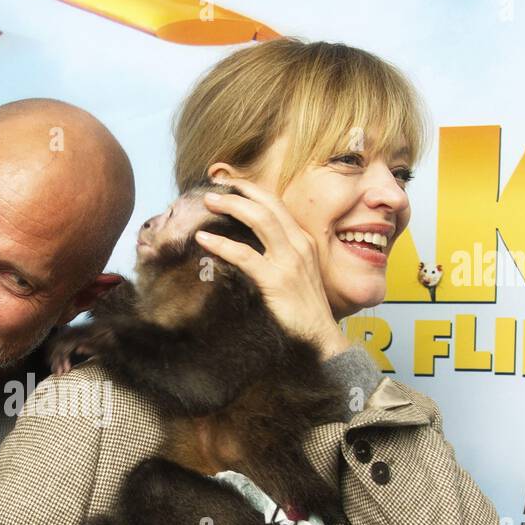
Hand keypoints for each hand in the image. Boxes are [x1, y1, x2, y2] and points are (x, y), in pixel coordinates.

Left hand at [195, 178, 350, 360]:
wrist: (321, 340)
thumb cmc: (303, 312)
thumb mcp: (295, 276)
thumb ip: (277, 258)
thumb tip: (249, 248)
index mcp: (303, 241)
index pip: (277, 205)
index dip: (252, 191)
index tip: (230, 184)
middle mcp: (300, 245)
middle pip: (268, 204)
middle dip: (239, 191)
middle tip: (213, 187)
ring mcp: (290, 261)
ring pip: (260, 219)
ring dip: (232, 206)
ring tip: (208, 201)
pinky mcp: (278, 281)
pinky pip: (245, 255)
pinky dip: (222, 243)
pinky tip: (204, 239)